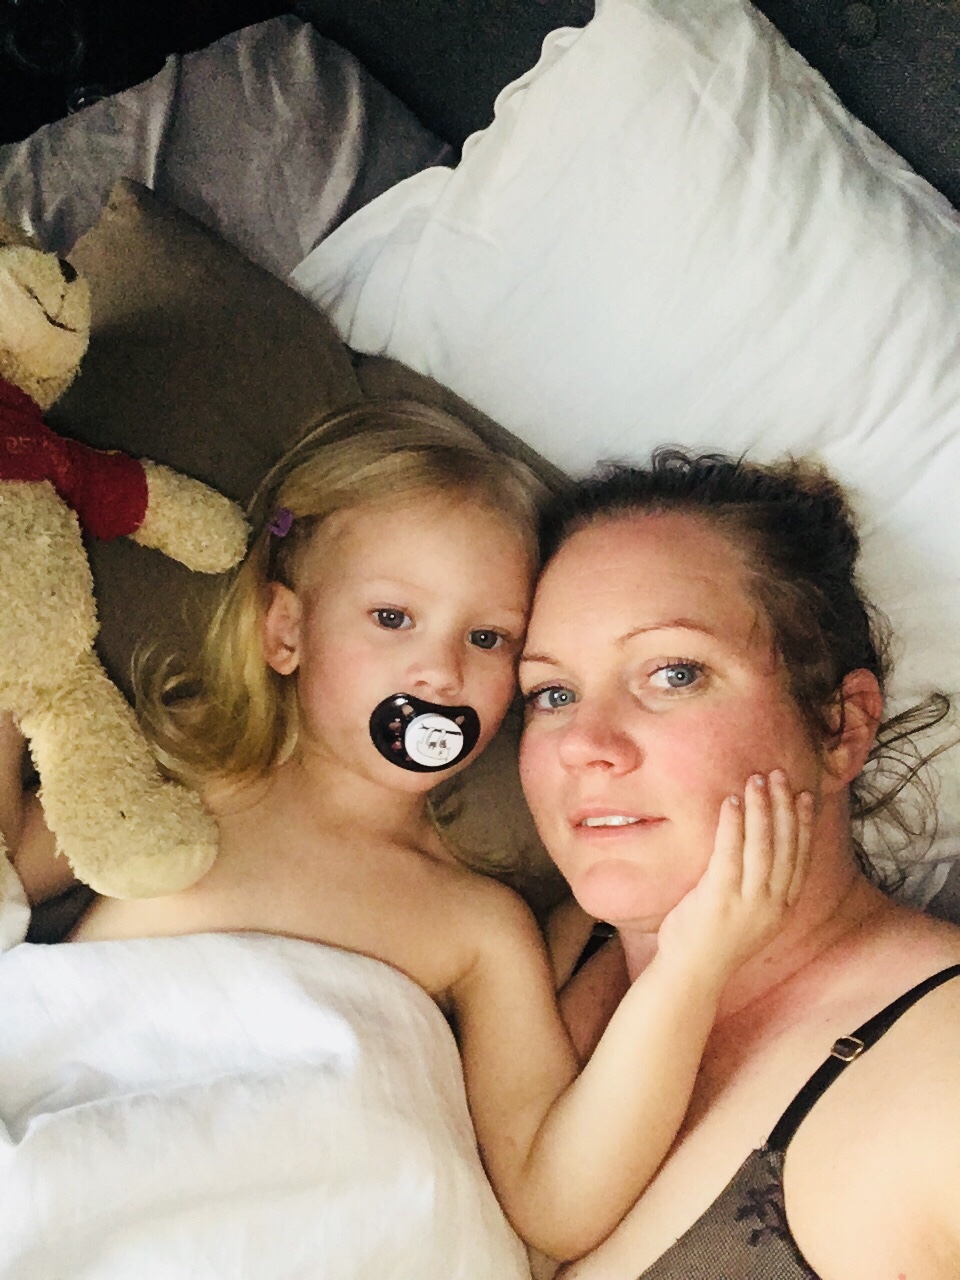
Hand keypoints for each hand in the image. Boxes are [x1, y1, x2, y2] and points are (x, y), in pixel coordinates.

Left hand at [655, 770, 812, 983]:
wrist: (692, 975)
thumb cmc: (713, 941)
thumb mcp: (749, 915)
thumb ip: (758, 887)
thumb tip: (757, 851)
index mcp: (782, 907)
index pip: (800, 857)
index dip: (804, 823)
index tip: (804, 795)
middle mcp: (772, 904)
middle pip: (785, 845)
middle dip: (784, 806)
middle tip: (779, 775)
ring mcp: (748, 902)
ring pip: (762, 845)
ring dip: (761, 809)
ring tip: (756, 780)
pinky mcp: (720, 899)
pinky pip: (729, 854)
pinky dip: (733, 826)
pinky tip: (731, 803)